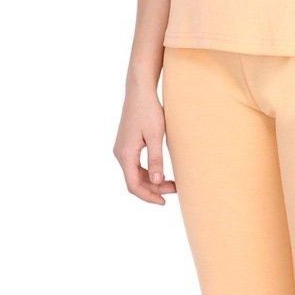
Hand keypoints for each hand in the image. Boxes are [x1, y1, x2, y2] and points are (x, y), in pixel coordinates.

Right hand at [114, 82, 177, 204]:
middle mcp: (120, 154)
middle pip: (134, 181)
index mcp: (125, 154)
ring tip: (171, 182)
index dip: (148, 196)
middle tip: (174, 189)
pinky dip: (148, 171)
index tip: (163, 202)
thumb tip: (156, 181)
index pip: (133, 185)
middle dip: (153, 189)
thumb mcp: (156, 136)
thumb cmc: (149, 111)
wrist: (139, 91)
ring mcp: (122, 149)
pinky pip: (135, 165)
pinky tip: (161, 171)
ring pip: (135, 174)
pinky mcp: (126, 144)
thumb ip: (156, 159)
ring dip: (151, 181)